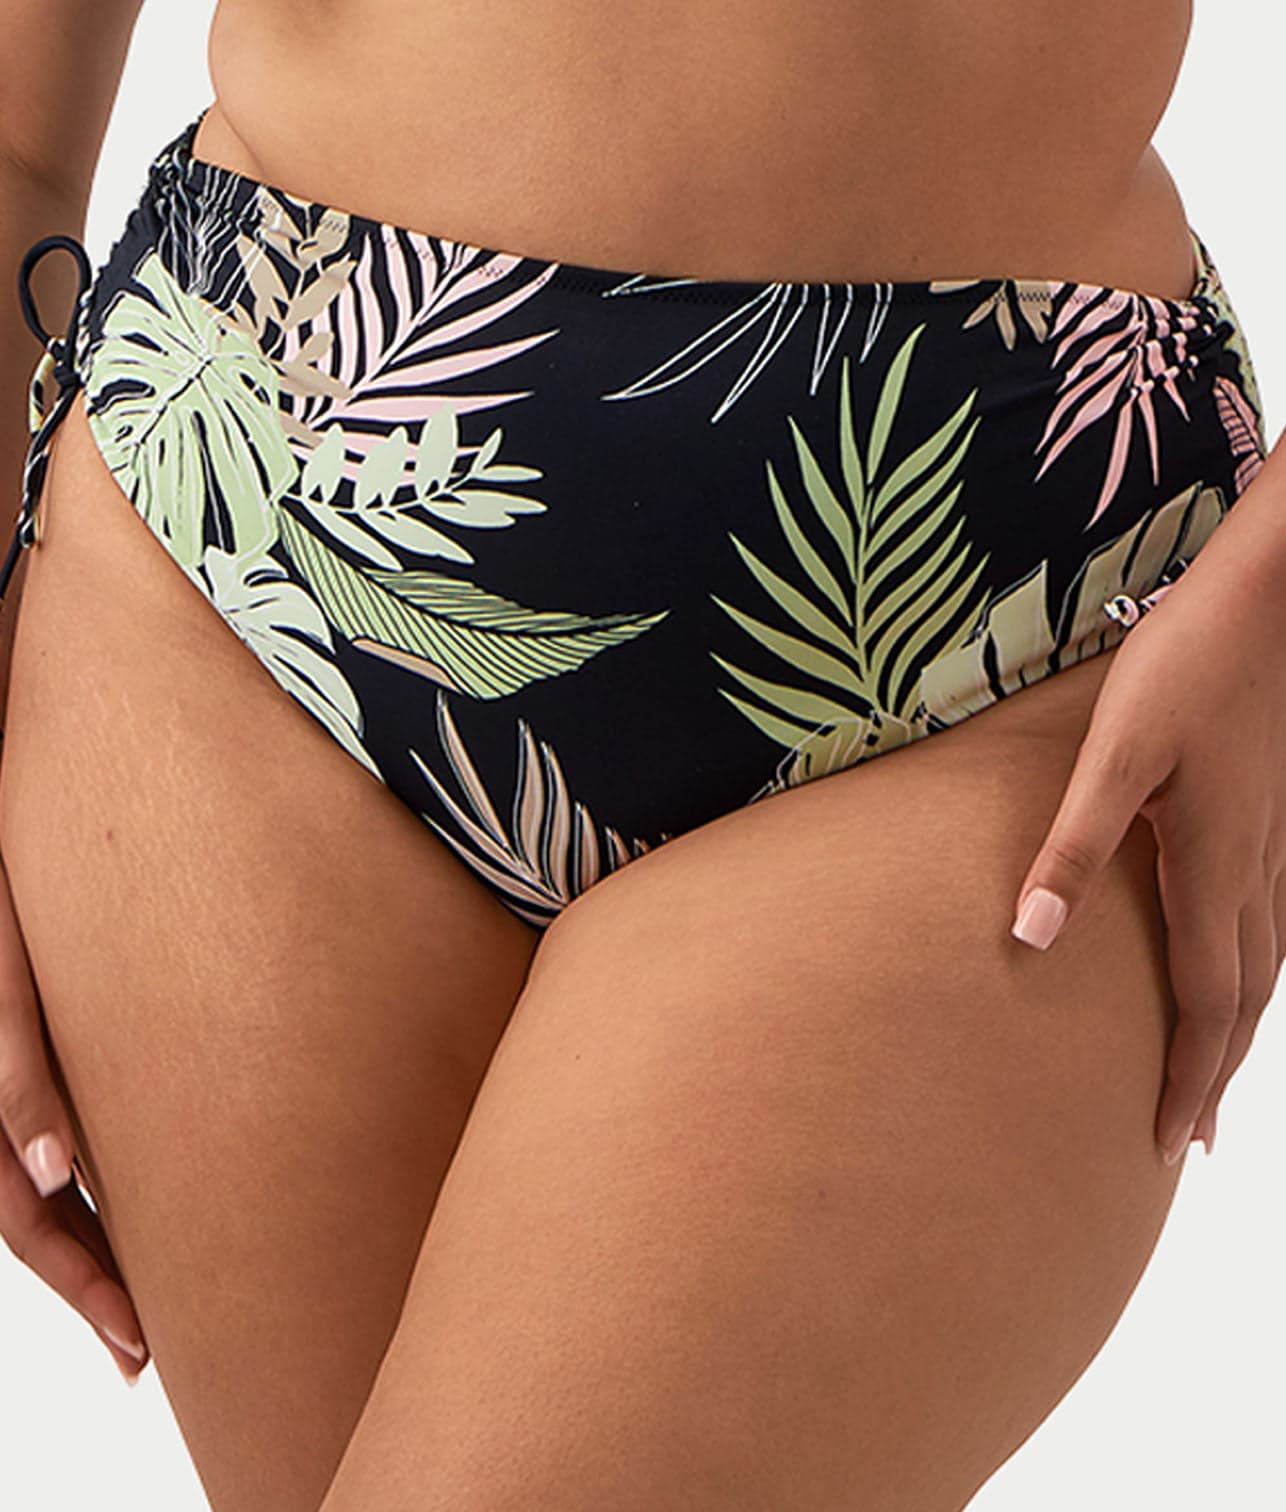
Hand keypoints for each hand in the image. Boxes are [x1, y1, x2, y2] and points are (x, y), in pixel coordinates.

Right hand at [0, 850, 148, 1383]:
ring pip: (35, 1185)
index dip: (80, 1284)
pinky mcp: (28, 1038)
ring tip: (141, 1309)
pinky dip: (79, 1180)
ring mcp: (5, 1069)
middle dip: (87, 1287)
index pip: (26, 1216)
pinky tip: (119, 1206)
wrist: (13, 796)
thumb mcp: (6, 986)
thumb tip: (46, 1170)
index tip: (138, 1342)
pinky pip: (43, 1126)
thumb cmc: (10, 895)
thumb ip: (14, 1067)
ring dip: (85, 1248)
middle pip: (32, 1218)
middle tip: (144, 1352)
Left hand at [1008, 558, 1283, 1167]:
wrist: (1273, 595)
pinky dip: (1256, 966)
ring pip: (1268, 961)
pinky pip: (1275, 917)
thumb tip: (1026, 937)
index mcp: (1214, 866)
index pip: (1205, 1003)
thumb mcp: (1115, 753)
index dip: (1190, 1079)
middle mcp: (1259, 868)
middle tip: (1197, 1138)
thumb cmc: (1188, 663)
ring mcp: (1279, 840)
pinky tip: (1241, 957)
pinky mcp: (1278, 810)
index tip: (1173, 1145)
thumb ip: (1072, 845)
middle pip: (1245, 998)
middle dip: (1219, 1072)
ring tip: (1217, 1069)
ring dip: (1240, 1025)